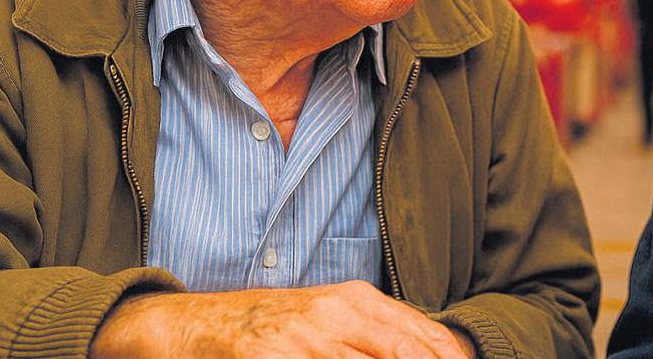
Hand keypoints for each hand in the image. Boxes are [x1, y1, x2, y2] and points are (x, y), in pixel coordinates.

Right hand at [91, 280, 472, 358]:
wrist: (201, 325)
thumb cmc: (276, 324)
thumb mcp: (332, 315)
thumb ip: (380, 330)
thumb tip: (436, 349)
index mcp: (356, 299)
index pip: (423, 336)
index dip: (451, 358)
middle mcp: (336, 315)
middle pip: (405, 353)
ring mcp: (306, 340)